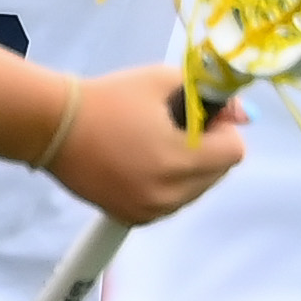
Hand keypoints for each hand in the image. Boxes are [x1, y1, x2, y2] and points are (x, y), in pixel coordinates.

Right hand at [46, 63, 244, 224]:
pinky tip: (141, 161)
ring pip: (196, 191)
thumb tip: (244, 114)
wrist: (56, 127)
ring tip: (154, 142)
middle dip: (208, 149)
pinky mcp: (133, 219)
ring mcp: (150, 211)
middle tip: (176, 126)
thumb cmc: (111, 98)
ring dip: (189, 168)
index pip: (234, 152)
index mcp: (180, 159)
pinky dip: (167, 184)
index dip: (223, 129)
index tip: (200, 115)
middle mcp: (170, 194)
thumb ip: (206, 95)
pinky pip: (171, 203)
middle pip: (218, 173)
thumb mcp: (161, 81)